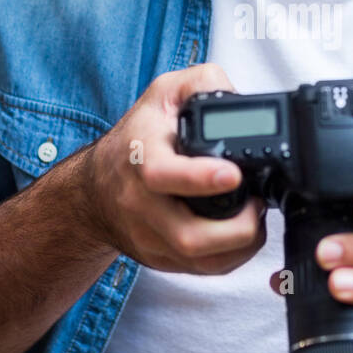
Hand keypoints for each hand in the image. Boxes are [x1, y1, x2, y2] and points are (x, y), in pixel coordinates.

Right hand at [83, 63, 265, 274]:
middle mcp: (140, 203)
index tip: (232, 175)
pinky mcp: (160, 259)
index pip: (163, 174)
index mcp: (141, 157)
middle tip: (258, 206)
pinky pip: (203, 270)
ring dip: (240, 246)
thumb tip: (238, 98)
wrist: (94, 189)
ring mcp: (149, 237)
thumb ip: (203, 83)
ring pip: (200, 261)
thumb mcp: (164, 93)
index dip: (200, 178)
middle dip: (237, 229)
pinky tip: (242, 236)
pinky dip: (232, 258)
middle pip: (188, 235)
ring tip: (255, 219)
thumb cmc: (135, 139)